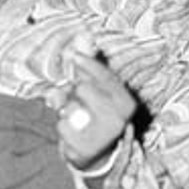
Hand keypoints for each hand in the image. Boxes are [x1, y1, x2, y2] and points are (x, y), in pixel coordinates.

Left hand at [56, 50, 136, 171]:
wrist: (96, 153)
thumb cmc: (95, 112)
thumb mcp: (94, 87)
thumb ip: (89, 63)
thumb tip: (83, 35)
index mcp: (126, 103)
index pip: (106, 77)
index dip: (88, 64)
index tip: (74, 55)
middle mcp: (119, 120)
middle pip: (83, 89)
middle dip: (74, 91)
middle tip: (76, 98)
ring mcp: (102, 136)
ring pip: (70, 108)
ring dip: (66, 109)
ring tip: (75, 116)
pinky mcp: (85, 149)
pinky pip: (62, 126)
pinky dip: (62, 126)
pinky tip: (72, 131)